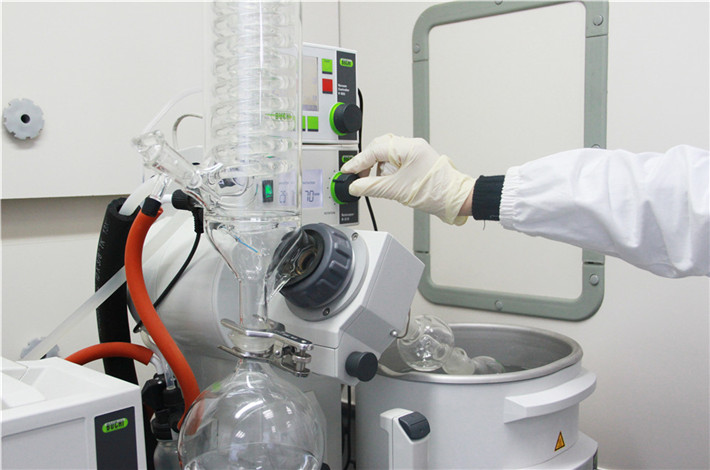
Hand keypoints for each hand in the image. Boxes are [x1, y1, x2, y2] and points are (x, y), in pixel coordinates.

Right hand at [340, 134, 474, 224]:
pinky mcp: (417, 163)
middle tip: (357, 177)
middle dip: (366, 163)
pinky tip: (384, 182)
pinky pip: (395, 162)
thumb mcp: (397, 191)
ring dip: (377, 168)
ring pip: (387, 155)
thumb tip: (355, 187)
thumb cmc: (437, 192)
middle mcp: (412, 146)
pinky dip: (386, 172)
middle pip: (379, 148)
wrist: (456, 200)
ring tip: (373, 183)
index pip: (374, 149)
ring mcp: (415, 154)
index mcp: (408, 147)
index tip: (347, 171)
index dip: (358, 162)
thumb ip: (372, 187)